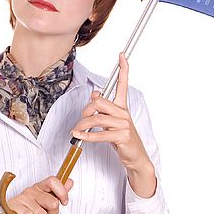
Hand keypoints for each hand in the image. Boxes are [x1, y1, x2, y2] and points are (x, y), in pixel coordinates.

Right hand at [0, 176, 73, 213]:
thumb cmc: (28, 211)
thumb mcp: (44, 201)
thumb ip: (57, 192)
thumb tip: (70, 181)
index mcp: (39, 187)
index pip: (53, 181)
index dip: (62, 192)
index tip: (64, 202)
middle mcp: (31, 191)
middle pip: (53, 202)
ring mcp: (22, 199)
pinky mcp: (14, 208)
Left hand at [70, 53, 155, 195]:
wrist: (136, 158)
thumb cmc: (122, 139)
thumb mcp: (112, 122)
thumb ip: (104, 108)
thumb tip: (95, 93)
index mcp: (122, 107)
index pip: (123, 84)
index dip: (123, 69)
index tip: (122, 56)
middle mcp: (124, 113)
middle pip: (100, 102)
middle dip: (86, 110)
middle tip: (81, 119)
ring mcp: (124, 124)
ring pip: (97, 118)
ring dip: (83, 125)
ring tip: (78, 131)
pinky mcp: (121, 136)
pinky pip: (100, 134)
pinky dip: (87, 136)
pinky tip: (79, 136)